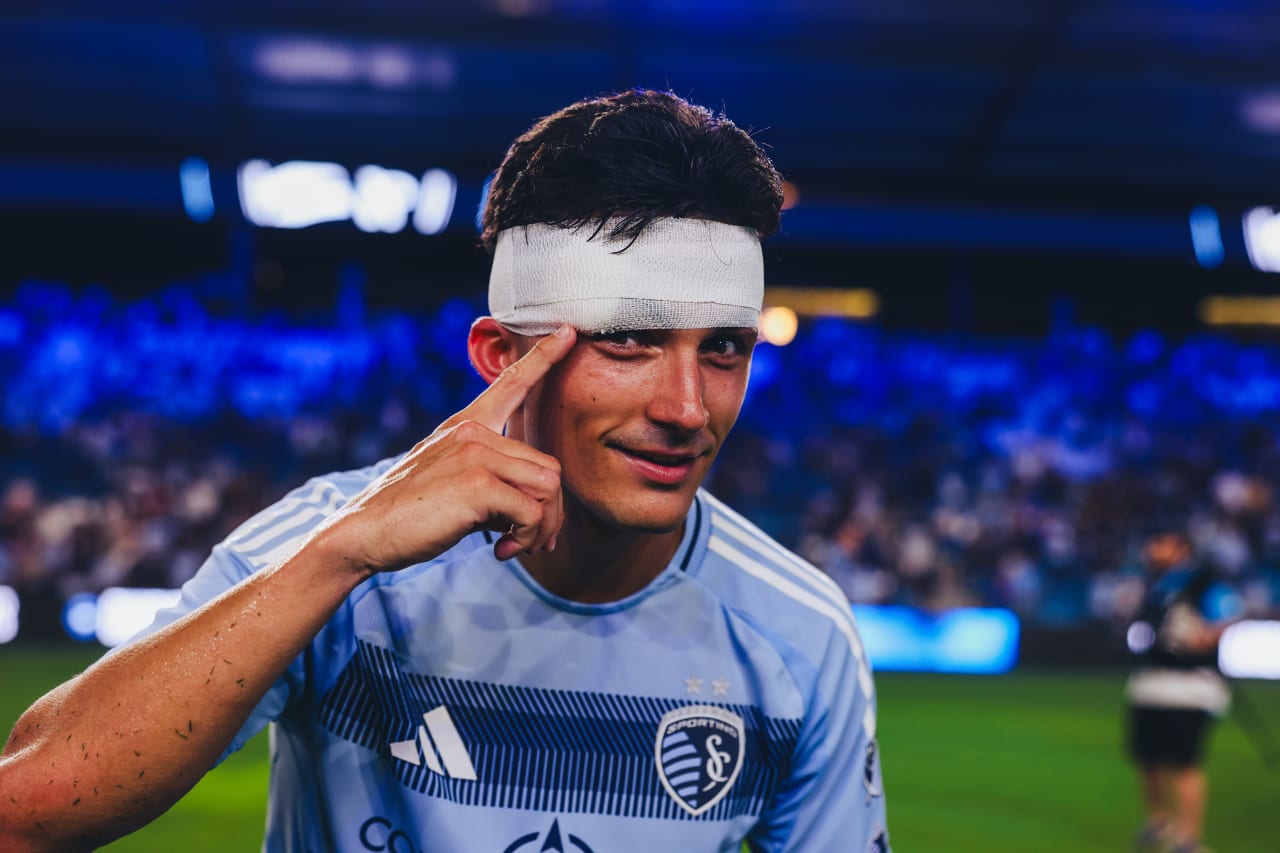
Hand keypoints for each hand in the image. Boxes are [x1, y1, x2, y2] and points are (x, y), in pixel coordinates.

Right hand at [314, 325, 575, 573]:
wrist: (362, 533)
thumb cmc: (408, 514)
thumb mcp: (450, 481)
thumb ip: (490, 477)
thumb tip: (534, 505)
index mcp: (465, 426)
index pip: (510, 383)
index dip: (543, 358)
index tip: (568, 331)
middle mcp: (472, 432)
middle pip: (550, 468)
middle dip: (550, 513)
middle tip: (530, 542)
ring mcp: (476, 453)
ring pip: (549, 488)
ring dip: (542, 527)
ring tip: (516, 546)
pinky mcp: (478, 483)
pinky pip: (533, 511)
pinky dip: (527, 537)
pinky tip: (501, 549)